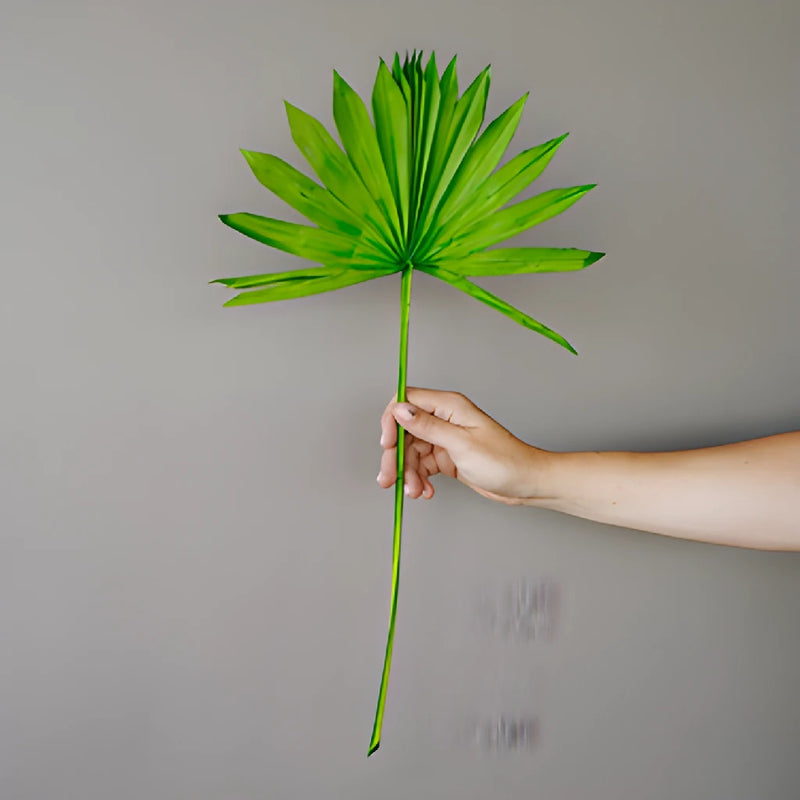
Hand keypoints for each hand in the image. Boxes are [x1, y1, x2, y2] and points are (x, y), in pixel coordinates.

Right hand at [377, 387, 548, 505]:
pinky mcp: (447, 457)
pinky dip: (419, 479)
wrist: (526, 483)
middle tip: (389, 479)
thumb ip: (428, 426)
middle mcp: (444, 419)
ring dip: (408, 474)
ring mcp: (445, 438)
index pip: (407, 402)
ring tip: (415, 491)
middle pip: (404, 432)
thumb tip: (400, 410)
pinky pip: (422, 466)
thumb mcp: (461, 444)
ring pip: (411, 452)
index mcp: (449, 406)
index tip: (387, 445)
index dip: (391, 422)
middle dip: (395, 457)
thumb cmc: (505, 461)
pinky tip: (426, 491)